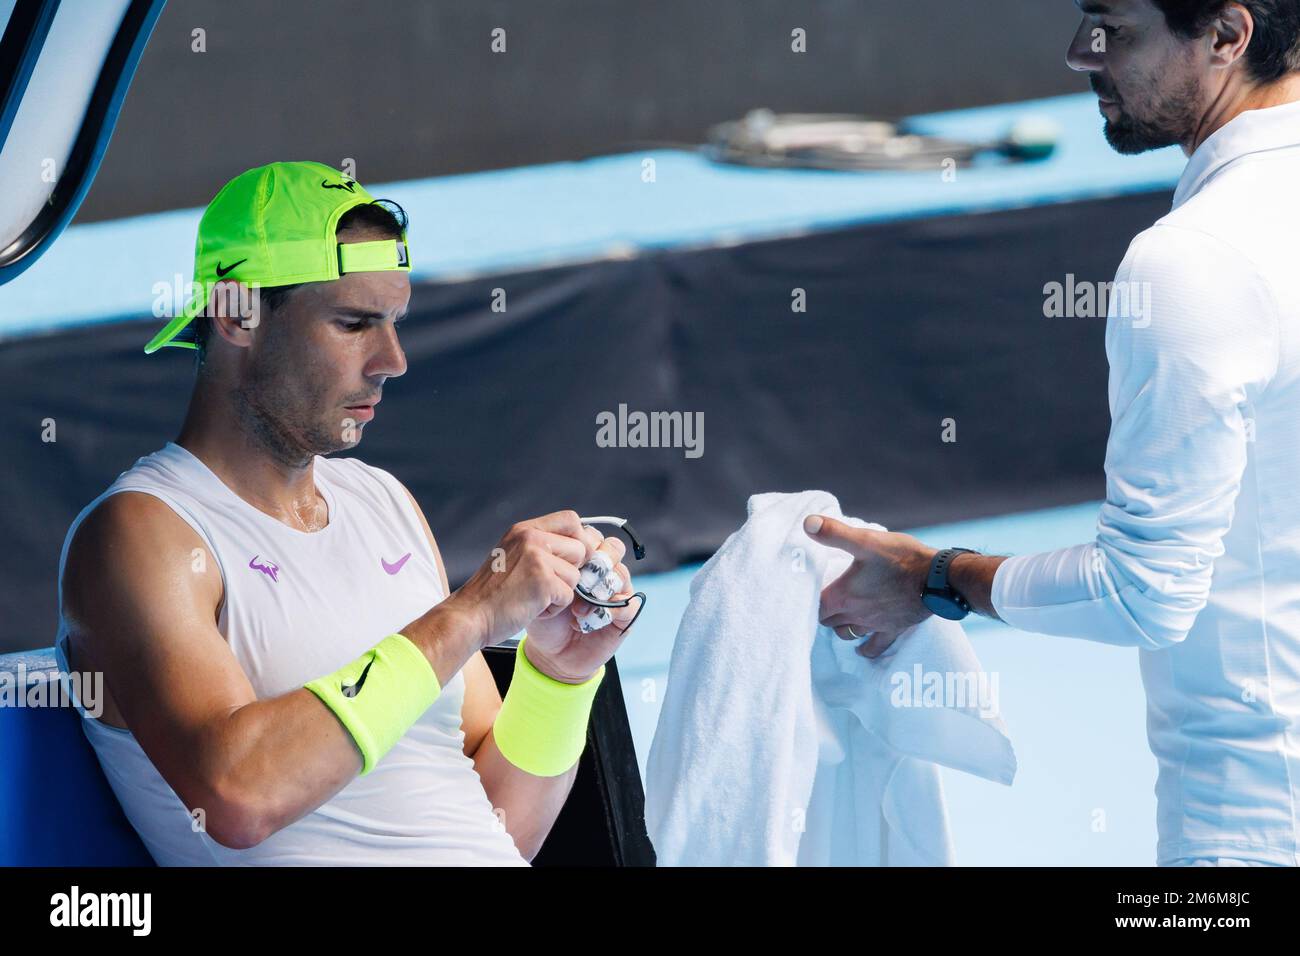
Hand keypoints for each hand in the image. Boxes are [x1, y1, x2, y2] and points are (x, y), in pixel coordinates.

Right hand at [444, 511, 593, 650]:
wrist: (469, 616)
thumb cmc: (491, 593)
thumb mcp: (512, 555)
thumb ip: (540, 546)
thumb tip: (581, 546)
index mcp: (524, 530)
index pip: (570, 519)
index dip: (580, 539)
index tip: (573, 559)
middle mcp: (531, 537)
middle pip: (580, 549)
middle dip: (570, 571)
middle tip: (545, 584)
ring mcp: (537, 558)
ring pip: (575, 575)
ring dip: (560, 592)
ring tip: (533, 596)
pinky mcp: (543, 581)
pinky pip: (568, 596)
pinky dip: (554, 608)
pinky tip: (531, 607)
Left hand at [523, 528, 641, 682]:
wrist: (549, 653)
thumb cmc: (543, 617)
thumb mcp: (539, 586)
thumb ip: (548, 563)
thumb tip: (556, 545)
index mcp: (584, 560)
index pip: (592, 535)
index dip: (580, 543)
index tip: (561, 560)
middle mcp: (603, 573)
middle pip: (613, 548)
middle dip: (593, 561)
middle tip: (575, 579)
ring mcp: (616, 593)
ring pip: (621, 573)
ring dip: (597, 589)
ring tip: (576, 608)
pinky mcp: (624, 617)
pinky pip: (628, 604)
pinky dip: (607, 611)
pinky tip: (585, 621)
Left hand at [805, 514, 936, 658]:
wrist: (939, 578)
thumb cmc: (901, 558)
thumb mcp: (865, 540)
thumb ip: (834, 532)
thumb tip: (806, 523)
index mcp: (843, 596)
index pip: (813, 606)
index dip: (806, 600)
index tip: (804, 592)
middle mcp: (855, 615)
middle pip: (827, 621)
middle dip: (821, 612)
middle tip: (820, 601)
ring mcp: (874, 625)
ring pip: (846, 633)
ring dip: (839, 626)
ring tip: (837, 617)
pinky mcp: (893, 629)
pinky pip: (875, 646)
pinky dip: (866, 648)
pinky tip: (862, 649)